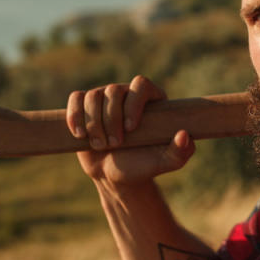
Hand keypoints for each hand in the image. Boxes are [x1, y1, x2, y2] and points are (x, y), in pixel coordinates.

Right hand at [66, 76, 194, 190]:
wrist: (116, 175)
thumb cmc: (143, 166)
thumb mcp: (164, 162)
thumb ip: (180, 152)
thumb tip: (184, 135)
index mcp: (151, 99)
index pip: (141, 84)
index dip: (134, 103)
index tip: (131, 128)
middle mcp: (127, 93)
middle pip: (113, 90)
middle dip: (111, 120)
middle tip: (115, 144)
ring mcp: (104, 98)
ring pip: (93, 96)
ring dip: (94, 124)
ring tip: (100, 145)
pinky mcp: (84, 106)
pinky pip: (75, 99)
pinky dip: (75, 116)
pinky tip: (80, 134)